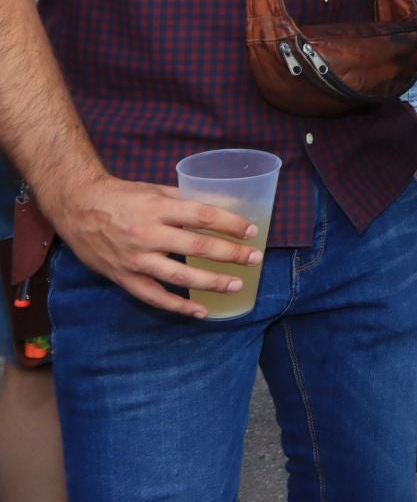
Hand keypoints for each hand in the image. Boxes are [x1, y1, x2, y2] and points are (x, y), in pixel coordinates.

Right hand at [39, 173, 261, 318]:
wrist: (77, 207)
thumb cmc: (122, 196)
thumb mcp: (155, 190)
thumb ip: (186, 200)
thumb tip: (223, 206)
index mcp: (158, 208)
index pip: (203, 216)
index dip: (230, 224)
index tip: (251, 231)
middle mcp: (147, 234)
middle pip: (196, 247)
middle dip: (230, 254)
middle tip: (254, 259)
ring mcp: (135, 259)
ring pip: (179, 276)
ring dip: (211, 282)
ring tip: (236, 284)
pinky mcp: (123, 277)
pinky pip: (154, 297)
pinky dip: (179, 306)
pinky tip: (201, 311)